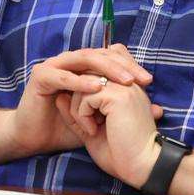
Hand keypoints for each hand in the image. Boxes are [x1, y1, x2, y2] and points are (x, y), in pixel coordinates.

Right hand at [8, 48, 152, 158]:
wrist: (34, 140)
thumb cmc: (65, 128)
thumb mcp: (101, 119)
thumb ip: (126, 110)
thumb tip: (159, 109)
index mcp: (84, 67)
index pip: (111, 56)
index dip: (130, 64)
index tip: (149, 81)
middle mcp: (70, 62)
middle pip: (101, 54)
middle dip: (123, 66)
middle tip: (141, 79)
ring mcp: (55, 66)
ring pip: (84, 59)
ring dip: (106, 69)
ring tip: (124, 81)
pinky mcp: (41, 77)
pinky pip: (63, 76)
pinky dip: (80, 81)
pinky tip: (96, 88)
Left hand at [56, 76, 160, 187]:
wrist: (140, 166)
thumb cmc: (120, 152)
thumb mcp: (92, 128)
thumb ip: (77, 111)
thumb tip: (59, 95)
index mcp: (127, 87)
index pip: (95, 74)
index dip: (83, 92)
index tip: (84, 116)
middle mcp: (128, 81)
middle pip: (87, 74)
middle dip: (77, 99)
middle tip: (84, 123)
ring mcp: (124, 86)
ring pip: (84, 83)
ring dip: (78, 108)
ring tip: (90, 128)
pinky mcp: (118, 96)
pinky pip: (86, 96)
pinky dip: (82, 115)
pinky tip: (93, 131)